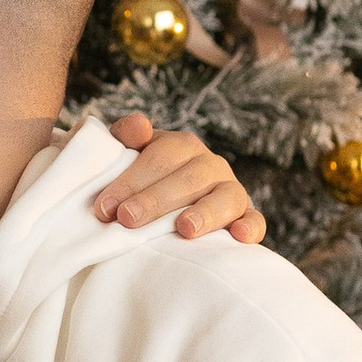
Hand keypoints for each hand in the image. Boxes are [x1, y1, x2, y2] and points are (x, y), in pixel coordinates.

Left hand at [94, 114, 265, 244]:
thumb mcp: (128, 155)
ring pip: (226, 197)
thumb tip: (138, 125)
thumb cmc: (140, 183)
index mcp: (181, 146)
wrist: (162, 207)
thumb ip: (126, 136)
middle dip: (156, 200)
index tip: (106, 206)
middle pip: (188, 179)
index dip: (131, 180)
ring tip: (184, 229)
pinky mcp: (245, 217)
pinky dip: (250, 226)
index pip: (159, 157)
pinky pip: (255, 220)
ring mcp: (230, 190)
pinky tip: (238, 235)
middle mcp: (209, 165)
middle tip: (127, 220)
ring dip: (206, 212)